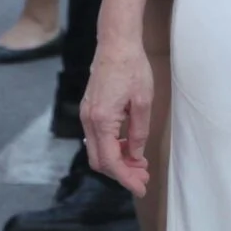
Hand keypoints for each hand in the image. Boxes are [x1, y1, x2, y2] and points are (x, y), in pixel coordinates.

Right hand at [82, 40, 156, 194]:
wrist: (116, 43)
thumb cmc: (132, 67)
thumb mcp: (143, 102)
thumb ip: (139, 132)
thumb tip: (136, 155)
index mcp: (102, 120)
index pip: (111, 161)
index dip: (126, 178)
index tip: (141, 187)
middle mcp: (89, 120)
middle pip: (99, 161)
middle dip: (121, 173)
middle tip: (143, 177)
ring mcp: (86, 114)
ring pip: (97, 151)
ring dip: (117, 161)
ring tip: (139, 165)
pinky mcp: (89, 109)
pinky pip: (97, 138)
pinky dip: (112, 148)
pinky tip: (129, 147)